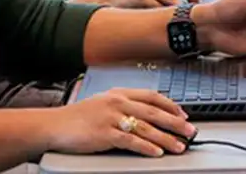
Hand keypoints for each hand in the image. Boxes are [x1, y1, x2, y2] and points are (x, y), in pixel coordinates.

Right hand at [47, 87, 194, 156]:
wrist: (55, 125)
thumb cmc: (78, 116)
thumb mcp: (104, 102)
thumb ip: (125, 104)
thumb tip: (148, 113)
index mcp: (120, 93)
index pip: (153, 96)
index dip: (171, 106)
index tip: (184, 114)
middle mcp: (118, 103)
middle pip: (155, 112)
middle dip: (176, 123)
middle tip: (190, 131)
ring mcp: (112, 118)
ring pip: (147, 128)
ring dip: (166, 138)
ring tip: (179, 145)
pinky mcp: (105, 134)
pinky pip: (132, 141)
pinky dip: (148, 147)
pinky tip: (158, 152)